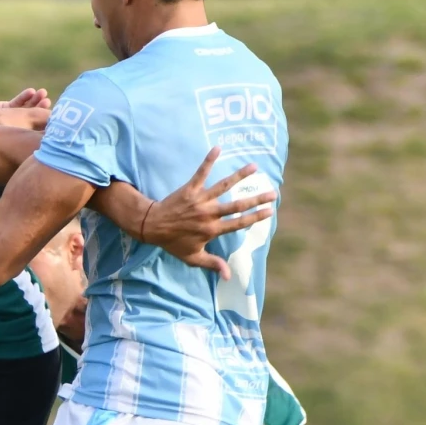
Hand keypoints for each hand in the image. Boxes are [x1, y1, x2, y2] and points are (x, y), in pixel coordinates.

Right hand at [0, 87, 50, 128]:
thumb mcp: (20, 120)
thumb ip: (37, 115)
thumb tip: (55, 114)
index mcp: (21, 142)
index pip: (39, 133)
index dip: (49, 122)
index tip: (55, 112)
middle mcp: (16, 133)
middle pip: (34, 121)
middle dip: (42, 110)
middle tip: (47, 101)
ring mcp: (9, 122)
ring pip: (26, 111)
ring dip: (34, 102)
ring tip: (42, 93)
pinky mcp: (2, 113)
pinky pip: (16, 105)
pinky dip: (23, 98)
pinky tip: (31, 91)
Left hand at [143, 147, 275, 277]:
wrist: (152, 227)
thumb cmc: (173, 243)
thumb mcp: (193, 258)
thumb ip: (213, 264)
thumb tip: (229, 277)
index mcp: (212, 230)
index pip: (238, 223)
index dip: (255, 217)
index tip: (270, 211)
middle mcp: (209, 214)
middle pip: (237, 206)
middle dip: (257, 199)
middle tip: (273, 192)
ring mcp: (199, 201)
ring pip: (223, 186)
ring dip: (239, 176)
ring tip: (254, 167)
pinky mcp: (189, 189)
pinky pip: (200, 173)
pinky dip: (208, 160)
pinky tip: (217, 147)